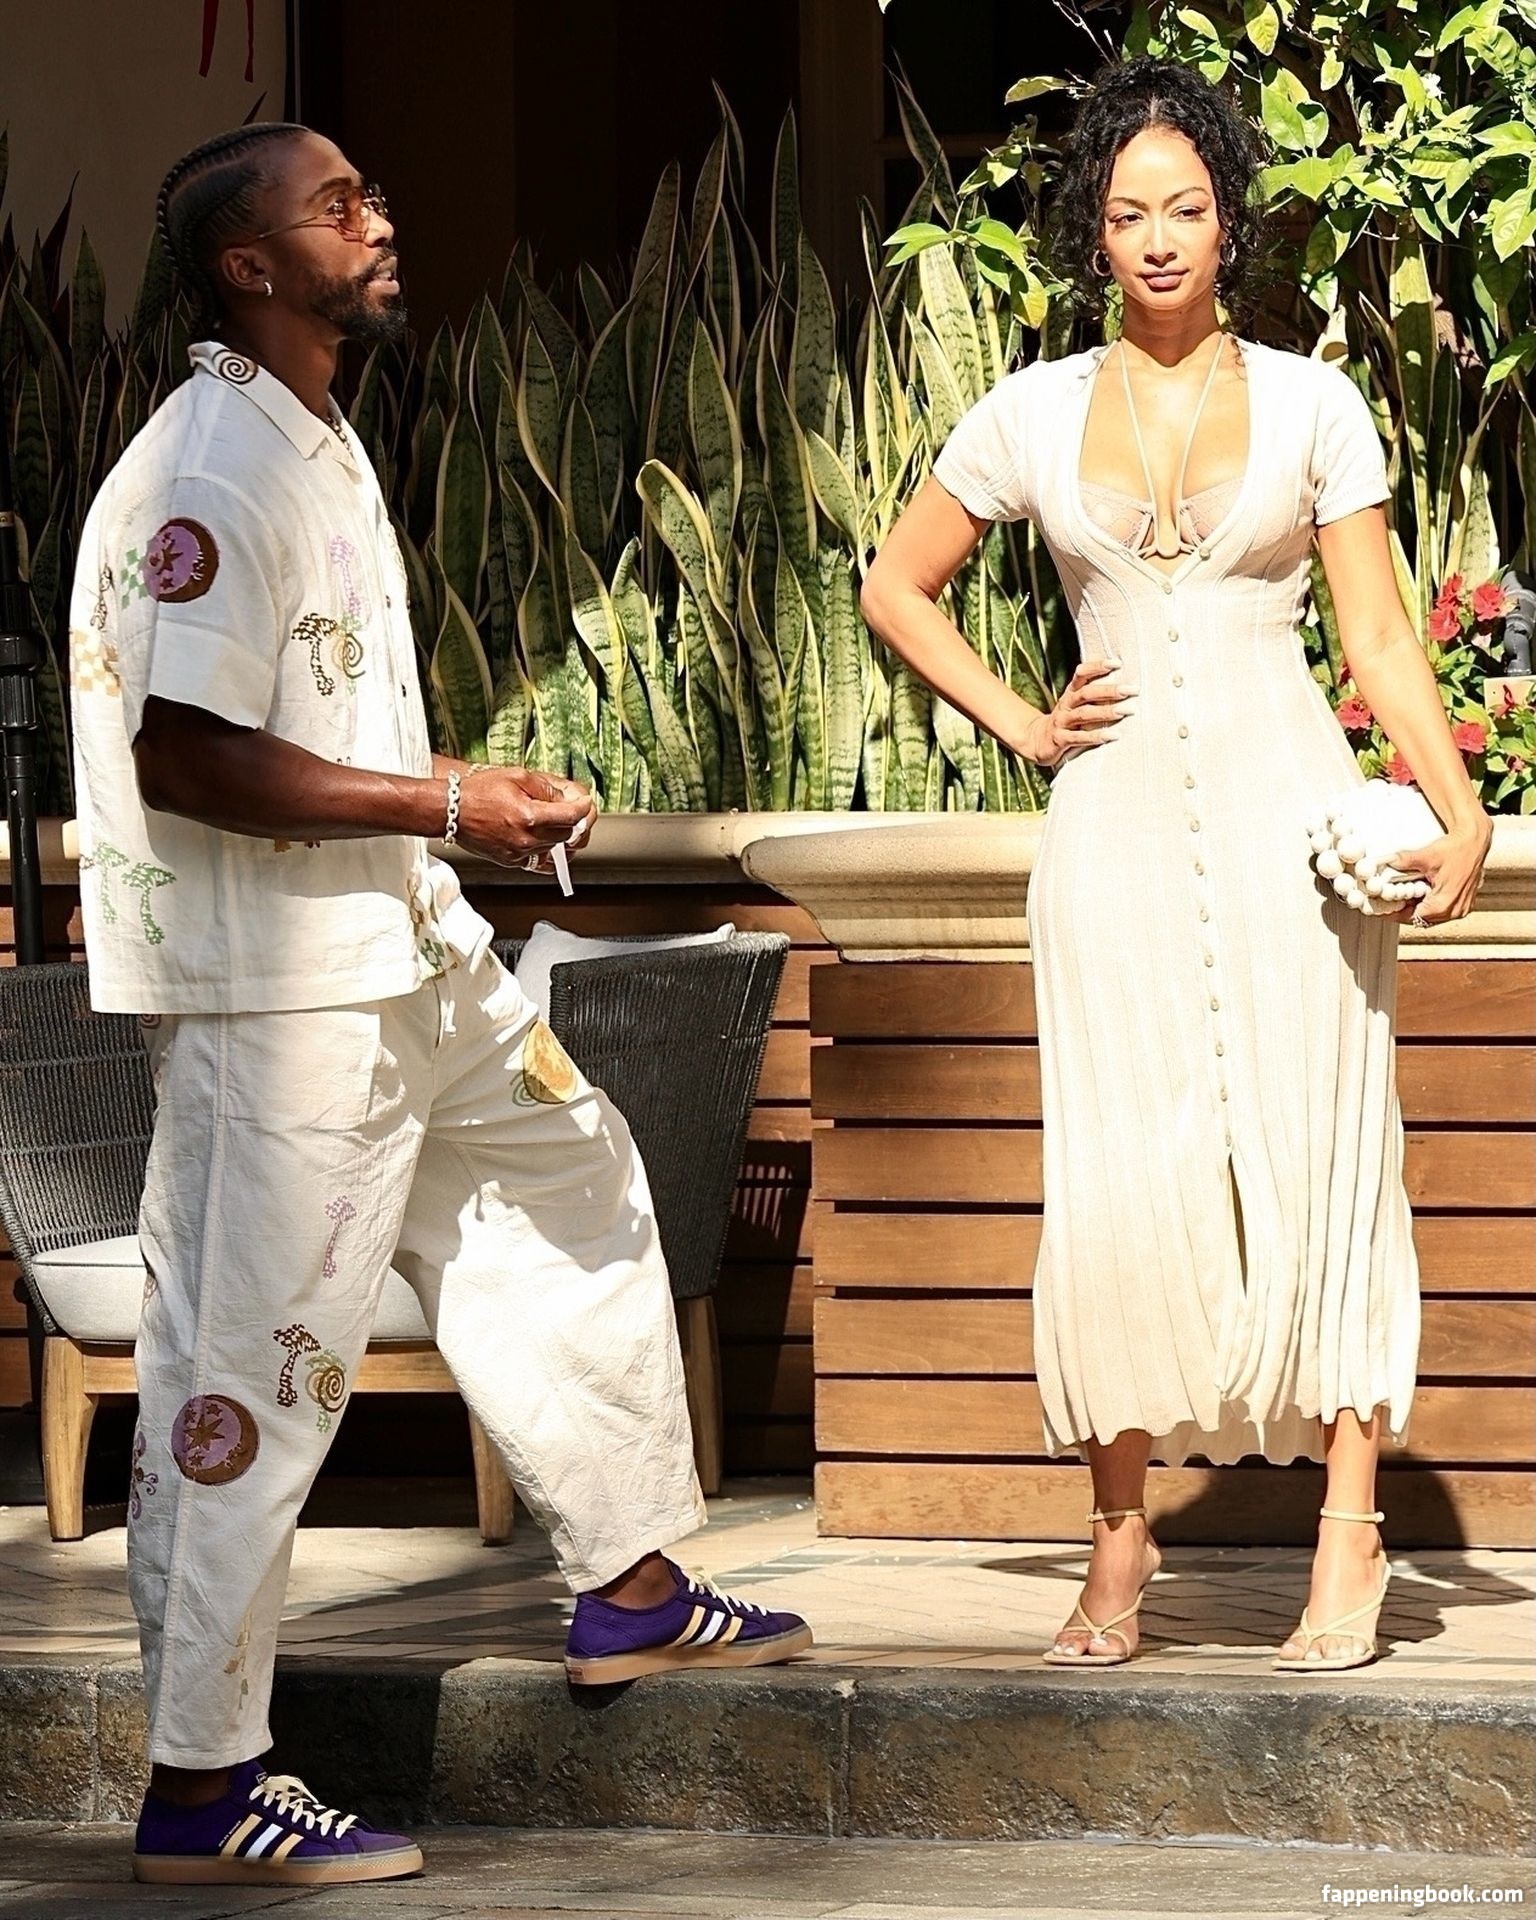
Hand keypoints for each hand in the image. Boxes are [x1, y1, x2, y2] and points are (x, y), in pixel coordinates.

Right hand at [454, 767, 596, 869]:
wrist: (451, 810)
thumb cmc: (478, 791)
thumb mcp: (517, 776)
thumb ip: (546, 787)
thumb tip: (567, 796)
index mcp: (530, 816)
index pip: (572, 817)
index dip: (584, 808)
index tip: (586, 802)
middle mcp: (527, 839)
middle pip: (568, 835)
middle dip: (574, 821)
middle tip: (572, 810)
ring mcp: (519, 853)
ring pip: (557, 849)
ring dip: (562, 836)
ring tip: (558, 823)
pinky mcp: (512, 861)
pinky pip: (540, 862)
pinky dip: (549, 852)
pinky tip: (548, 841)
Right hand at [1021, 663, 1137, 768]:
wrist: (1038, 741)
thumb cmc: (1067, 721)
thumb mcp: (1076, 704)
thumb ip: (1094, 694)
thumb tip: (1124, 684)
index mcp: (1071, 693)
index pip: (1081, 674)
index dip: (1097, 667)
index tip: (1117, 663)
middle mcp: (1066, 705)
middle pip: (1086, 693)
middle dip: (1109, 691)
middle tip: (1131, 690)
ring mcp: (1062, 722)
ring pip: (1084, 714)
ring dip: (1105, 712)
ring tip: (1125, 711)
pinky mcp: (1060, 740)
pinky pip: (1079, 737)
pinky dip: (1096, 736)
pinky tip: (1112, 736)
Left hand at [1384, 815, 1492, 925]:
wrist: (1475, 841)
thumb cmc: (1457, 848)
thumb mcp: (1426, 856)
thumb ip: (1403, 861)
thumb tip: (1386, 862)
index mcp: (1443, 904)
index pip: (1410, 917)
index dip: (1394, 912)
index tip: (1382, 907)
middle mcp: (1454, 910)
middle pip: (1420, 918)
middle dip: (1405, 909)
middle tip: (1390, 900)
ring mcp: (1461, 908)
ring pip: (1431, 916)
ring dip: (1417, 907)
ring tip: (1404, 895)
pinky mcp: (1464, 902)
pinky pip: (1442, 910)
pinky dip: (1429, 904)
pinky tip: (1421, 892)